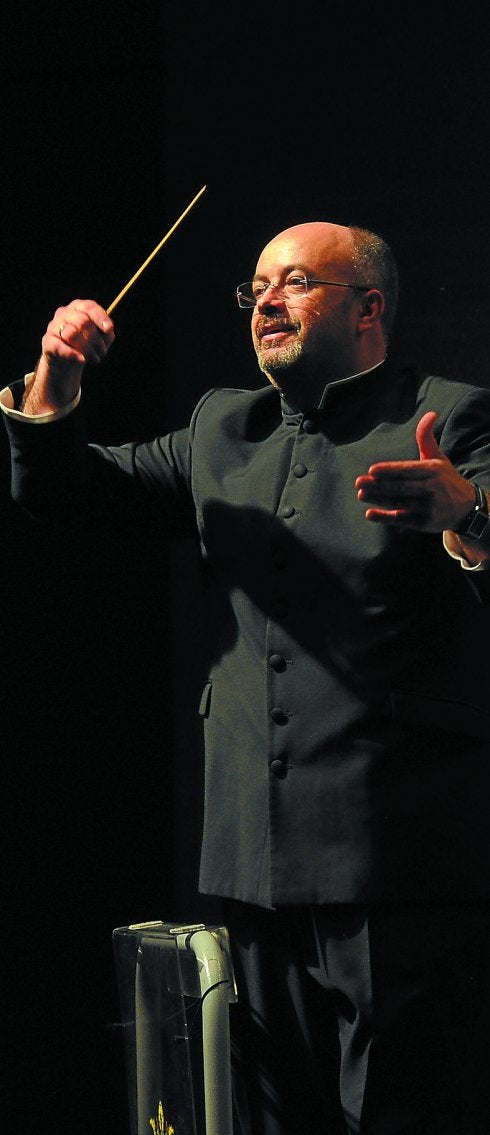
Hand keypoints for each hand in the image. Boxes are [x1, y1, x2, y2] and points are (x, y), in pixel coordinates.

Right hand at [25, 300, 114, 413]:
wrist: (66, 361)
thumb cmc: (85, 345)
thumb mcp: (99, 337)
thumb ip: (106, 332)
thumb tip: (107, 330)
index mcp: (78, 307)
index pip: (89, 307)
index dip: (100, 317)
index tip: (108, 329)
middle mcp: (64, 313)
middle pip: (82, 321)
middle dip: (96, 340)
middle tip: (102, 353)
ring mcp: (54, 326)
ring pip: (72, 334)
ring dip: (87, 350)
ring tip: (95, 359)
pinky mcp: (47, 341)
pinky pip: (59, 346)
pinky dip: (72, 354)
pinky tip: (81, 359)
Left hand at [354, 411, 476, 532]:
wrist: (467, 507)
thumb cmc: (445, 478)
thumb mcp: (437, 457)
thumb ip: (426, 438)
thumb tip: (430, 414)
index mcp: (433, 471)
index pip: (408, 470)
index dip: (390, 471)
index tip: (372, 470)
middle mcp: (432, 489)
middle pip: (401, 487)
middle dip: (379, 485)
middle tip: (359, 482)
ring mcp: (429, 508)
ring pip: (399, 503)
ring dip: (379, 500)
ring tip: (361, 494)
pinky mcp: (425, 524)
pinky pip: (402, 520)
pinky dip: (386, 518)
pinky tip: (370, 514)